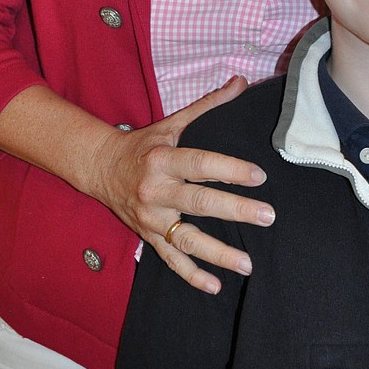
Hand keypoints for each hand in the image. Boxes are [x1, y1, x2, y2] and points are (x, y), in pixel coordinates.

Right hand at [90, 77, 273, 293]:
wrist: (100, 168)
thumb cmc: (144, 144)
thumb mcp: (172, 122)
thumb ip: (208, 105)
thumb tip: (241, 82)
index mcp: (163, 159)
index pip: (200, 164)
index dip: (230, 170)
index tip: (259, 176)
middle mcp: (156, 191)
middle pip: (199, 203)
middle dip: (235, 211)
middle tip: (267, 217)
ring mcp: (151, 218)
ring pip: (187, 239)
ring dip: (218, 254)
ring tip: (248, 264)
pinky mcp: (148, 237)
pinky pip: (170, 260)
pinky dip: (191, 275)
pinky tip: (215, 286)